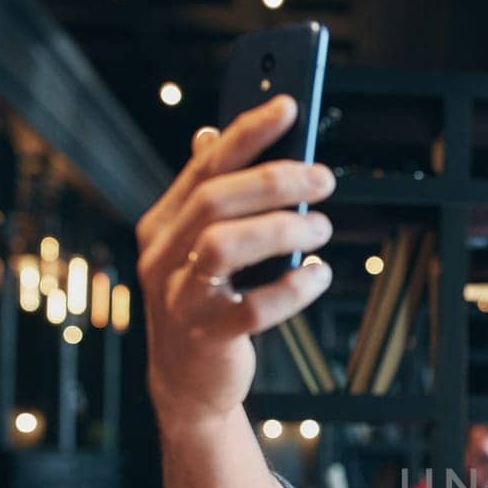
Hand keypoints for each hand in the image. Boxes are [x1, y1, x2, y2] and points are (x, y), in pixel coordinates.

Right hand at [136, 94, 336, 431]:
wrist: (188, 383)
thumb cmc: (204, 303)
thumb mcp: (196, 246)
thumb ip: (206, 195)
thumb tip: (210, 133)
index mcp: (163, 224)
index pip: (205, 165)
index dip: (247, 132)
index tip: (289, 105)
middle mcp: (164, 255)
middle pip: (214, 199)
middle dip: (274, 179)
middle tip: (323, 177)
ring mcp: (182, 296)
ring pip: (225, 244)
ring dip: (283, 228)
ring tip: (322, 226)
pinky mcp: (208, 335)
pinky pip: (254, 306)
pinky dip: (294, 287)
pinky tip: (319, 274)